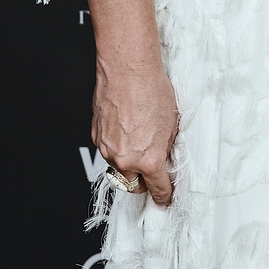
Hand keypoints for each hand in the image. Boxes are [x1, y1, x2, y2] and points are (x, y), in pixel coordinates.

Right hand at [92, 60, 179, 205]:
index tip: (166, 199)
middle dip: (144, 182)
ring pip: (118, 169)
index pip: (158, 189)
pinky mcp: (96, 136)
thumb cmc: (151, 89)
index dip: (165, 196)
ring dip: (128, 164)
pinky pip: (107, 151)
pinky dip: (116, 146)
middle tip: (152, 170)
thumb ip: (166, 146)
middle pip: (133, 186)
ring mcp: (108, 149)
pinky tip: (125, 129)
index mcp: (149, 159)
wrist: (127, 70)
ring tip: (138, 142)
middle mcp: (125, 159)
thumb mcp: (172, 123)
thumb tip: (165, 155)